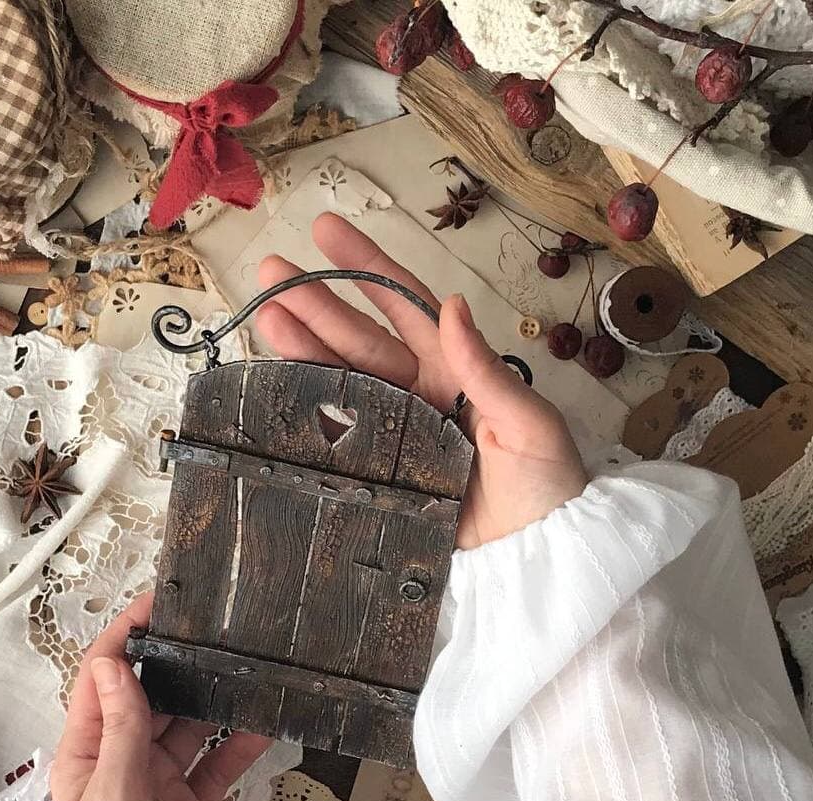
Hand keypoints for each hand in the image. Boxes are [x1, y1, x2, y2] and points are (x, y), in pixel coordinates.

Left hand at [50, 593, 270, 800]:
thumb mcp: (108, 788)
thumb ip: (118, 727)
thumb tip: (112, 663)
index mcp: (87, 745)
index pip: (103, 675)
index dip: (126, 635)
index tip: (156, 604)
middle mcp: (122, 755)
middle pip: (151, 694)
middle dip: (179, 663)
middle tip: (211, 631)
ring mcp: (157, 777)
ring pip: (189, 724)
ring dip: (214, 701)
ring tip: (242, 671)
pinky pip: (217, 764)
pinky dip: (240, 744)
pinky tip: (263, 724)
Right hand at [257, 213, 587, 548]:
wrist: (538, 556)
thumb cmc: (548, 485)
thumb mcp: (529, 421)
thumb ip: (487, 369)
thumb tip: (453, 304)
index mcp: (455, 371)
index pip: (404, 307)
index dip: (366, 267)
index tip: (326, 232)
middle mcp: (418, 394)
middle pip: (360, 339)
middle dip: (316, 302)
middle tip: (270, 271)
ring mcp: (394, 434)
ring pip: (341, 381)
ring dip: (302, 348)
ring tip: (265, 317)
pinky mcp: (379, 474)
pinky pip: (336, 436)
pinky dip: (307, 412)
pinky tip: (276, 387)